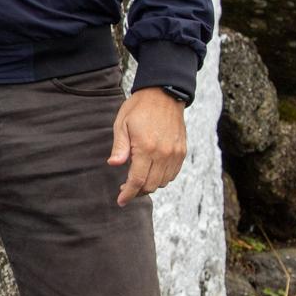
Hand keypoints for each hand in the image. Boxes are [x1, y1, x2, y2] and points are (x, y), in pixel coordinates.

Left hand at [108, 87, 187, 206]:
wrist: (165, 94)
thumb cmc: (139, 108)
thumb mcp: (122, 124)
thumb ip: (119, 147)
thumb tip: (114, 165)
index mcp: (146, 148)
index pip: (137, 180)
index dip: (128, 193)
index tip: (120, 201)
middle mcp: (164, 154)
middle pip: (151, 185)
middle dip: (137, 191)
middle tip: (124, 188)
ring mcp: (175, 153)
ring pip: (163, 181)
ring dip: (150, 185)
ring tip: (137, 179)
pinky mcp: (182, 151)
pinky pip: (173, 173)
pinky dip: (162, 178)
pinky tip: (151, 172)